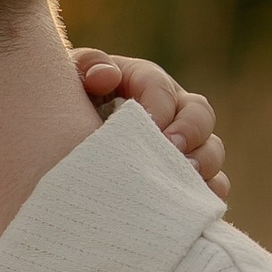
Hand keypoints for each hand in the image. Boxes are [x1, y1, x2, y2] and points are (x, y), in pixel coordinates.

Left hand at [73, 49, 228, 201]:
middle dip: (189, 132)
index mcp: (144, 83)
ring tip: (185, 177)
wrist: (60, 150)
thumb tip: (105, 76)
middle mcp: (172, 112)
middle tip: (172, 150)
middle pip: (199, 114)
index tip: (146, 125)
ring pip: (210, 150)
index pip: (160, 87)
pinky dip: (207, 195)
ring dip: (203, 164)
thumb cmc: (66, 110)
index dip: (157, 106)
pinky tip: (193, 204)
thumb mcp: (69, 79)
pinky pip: (211, 186)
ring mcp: (183, 147)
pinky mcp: (184, 179)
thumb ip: (86, 66)